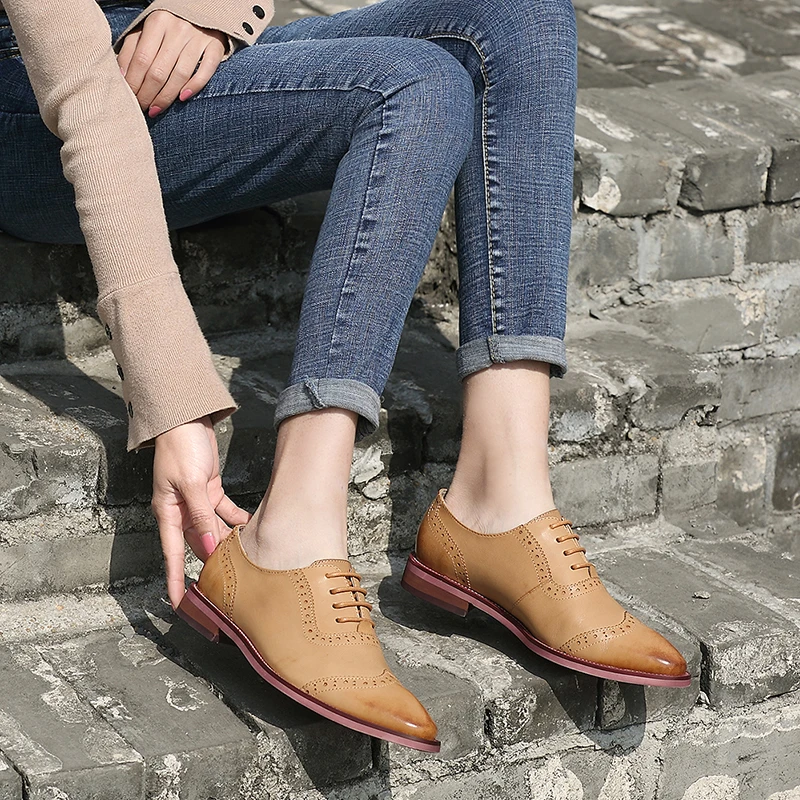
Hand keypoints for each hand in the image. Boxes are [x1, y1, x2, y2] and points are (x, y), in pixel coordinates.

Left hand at [117, 10, 226, 115]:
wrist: (199, 10)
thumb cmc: (167, 26)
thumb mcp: (145, 31)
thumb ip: (131, 50)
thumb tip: (121, 75)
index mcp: (157, 22)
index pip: (142, 59)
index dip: (134, 82)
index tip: (130, 98)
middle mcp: (178, 29)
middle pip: (159, 71)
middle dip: (148, 94)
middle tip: (142, 108)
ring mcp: (198, 38)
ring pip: (180, 75)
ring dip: (166, 97)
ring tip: (156, 109)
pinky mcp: (215, 46)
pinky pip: (206, 70)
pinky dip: (195, 86)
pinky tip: (183, 97)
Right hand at [152, 415, 250, 608]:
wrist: (186, 420)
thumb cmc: (181, 448)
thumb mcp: (191, 482)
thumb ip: (200, 515)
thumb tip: (207, 546)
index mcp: (168, 513)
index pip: (171, 555)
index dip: (176, 581)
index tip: (180, 605)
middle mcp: (180, 512)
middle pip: (196, 546)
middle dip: (210, 566)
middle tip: (228, 587)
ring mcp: (196, 502)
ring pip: (213, 531)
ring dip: (228, 543)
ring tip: (247, 560)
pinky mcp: (209, 491)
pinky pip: (224, 513)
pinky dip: (237, 522)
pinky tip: (252, 529)